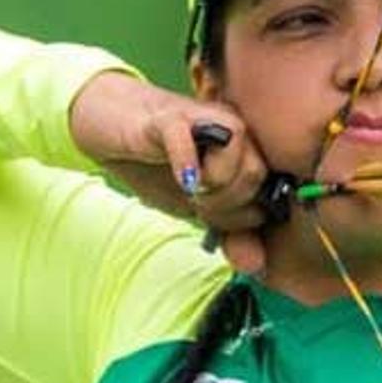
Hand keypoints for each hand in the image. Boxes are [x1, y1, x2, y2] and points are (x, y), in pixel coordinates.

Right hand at [68, 71, 275, 272]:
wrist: (111, 126)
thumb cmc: (157, 164)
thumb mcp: (194, 205)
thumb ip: (227, 230)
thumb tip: (255, 265)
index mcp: (247, 146)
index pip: (270, 189)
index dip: (245, 217)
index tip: (215, 220)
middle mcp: (235, 126)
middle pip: (255, 177)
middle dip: (226, 206)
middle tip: (197, 204)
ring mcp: (206, 118)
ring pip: (235, 161)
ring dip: (209, 190)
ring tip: (187, 187)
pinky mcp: (170, 116)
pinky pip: (189, 141)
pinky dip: (187, 165)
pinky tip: (181, 178)